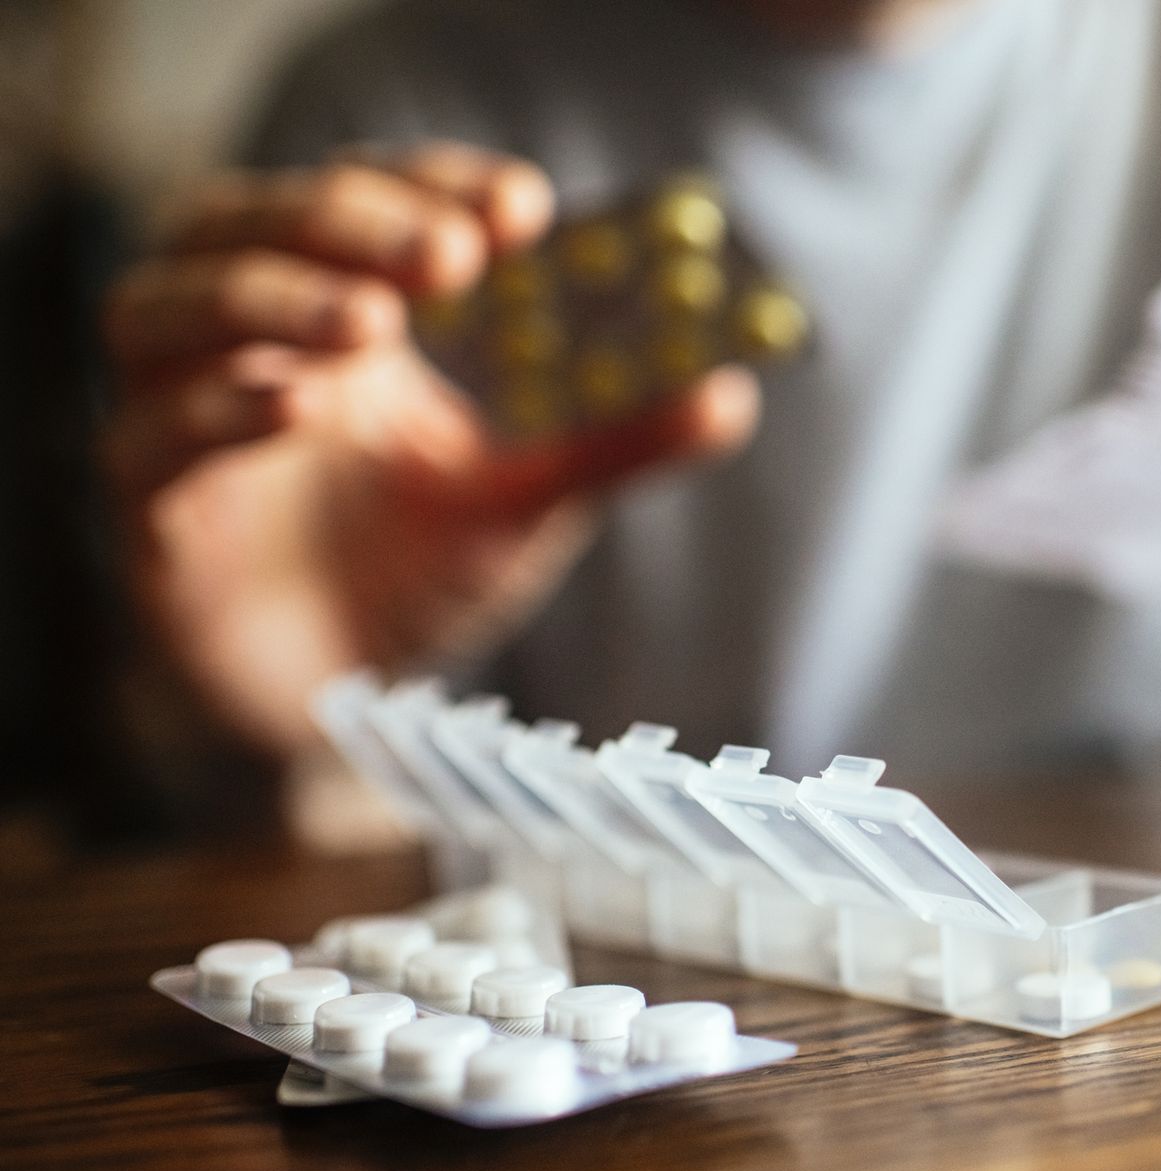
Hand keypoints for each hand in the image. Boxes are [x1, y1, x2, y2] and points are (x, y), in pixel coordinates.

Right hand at [103, 144, 758, 753]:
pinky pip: (145, 439)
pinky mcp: (156, 516)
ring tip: (368, 322)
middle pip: (249, 223)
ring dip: (269, 298)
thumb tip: (730, 393)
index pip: (366, 199)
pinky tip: (290, 408)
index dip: (432, 186)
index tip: (522, 206)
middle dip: (349, 222)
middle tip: (450, 256)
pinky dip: (212, 410)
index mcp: (348, 316)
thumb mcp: (532, 501)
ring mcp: (188, 422)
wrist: (348, 707)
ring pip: (167, 307)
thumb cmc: (424, 578)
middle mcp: (254, 346)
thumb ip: (616, 443)